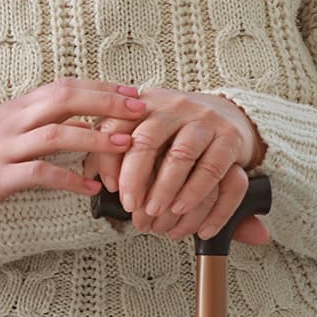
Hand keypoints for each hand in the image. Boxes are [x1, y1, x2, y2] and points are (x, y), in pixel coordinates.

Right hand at [0, 79, 146, 217]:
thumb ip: (34, 123)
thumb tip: (77, 123)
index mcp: (15, 108)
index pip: (63, 86)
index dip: (100, 87)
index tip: (131, 92)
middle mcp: (12, 121)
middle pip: (66, 100)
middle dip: (107, 102)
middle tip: (141, 109)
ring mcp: (5, 147)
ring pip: (58, 133)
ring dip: (97, 138)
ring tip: (127, 145)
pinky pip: (40, 174)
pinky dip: (69, 179)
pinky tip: (90, 188)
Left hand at [106, 88, 266, 240]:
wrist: (230, 115)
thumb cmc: (177, 132)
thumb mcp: (146, 130)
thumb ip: (117, 148)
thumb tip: (87, 176)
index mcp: (146, 103)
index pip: (118, 125)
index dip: (109, 158)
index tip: (109, 187)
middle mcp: (174, 106)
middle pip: (148, 139)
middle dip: (136, 177)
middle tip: (132, 207)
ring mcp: (204, 119)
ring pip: (182, 155)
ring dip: (167, 188)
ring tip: (158, 213)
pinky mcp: (229, 138)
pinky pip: (213, 169)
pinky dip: (198, 195)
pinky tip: (185, 213)